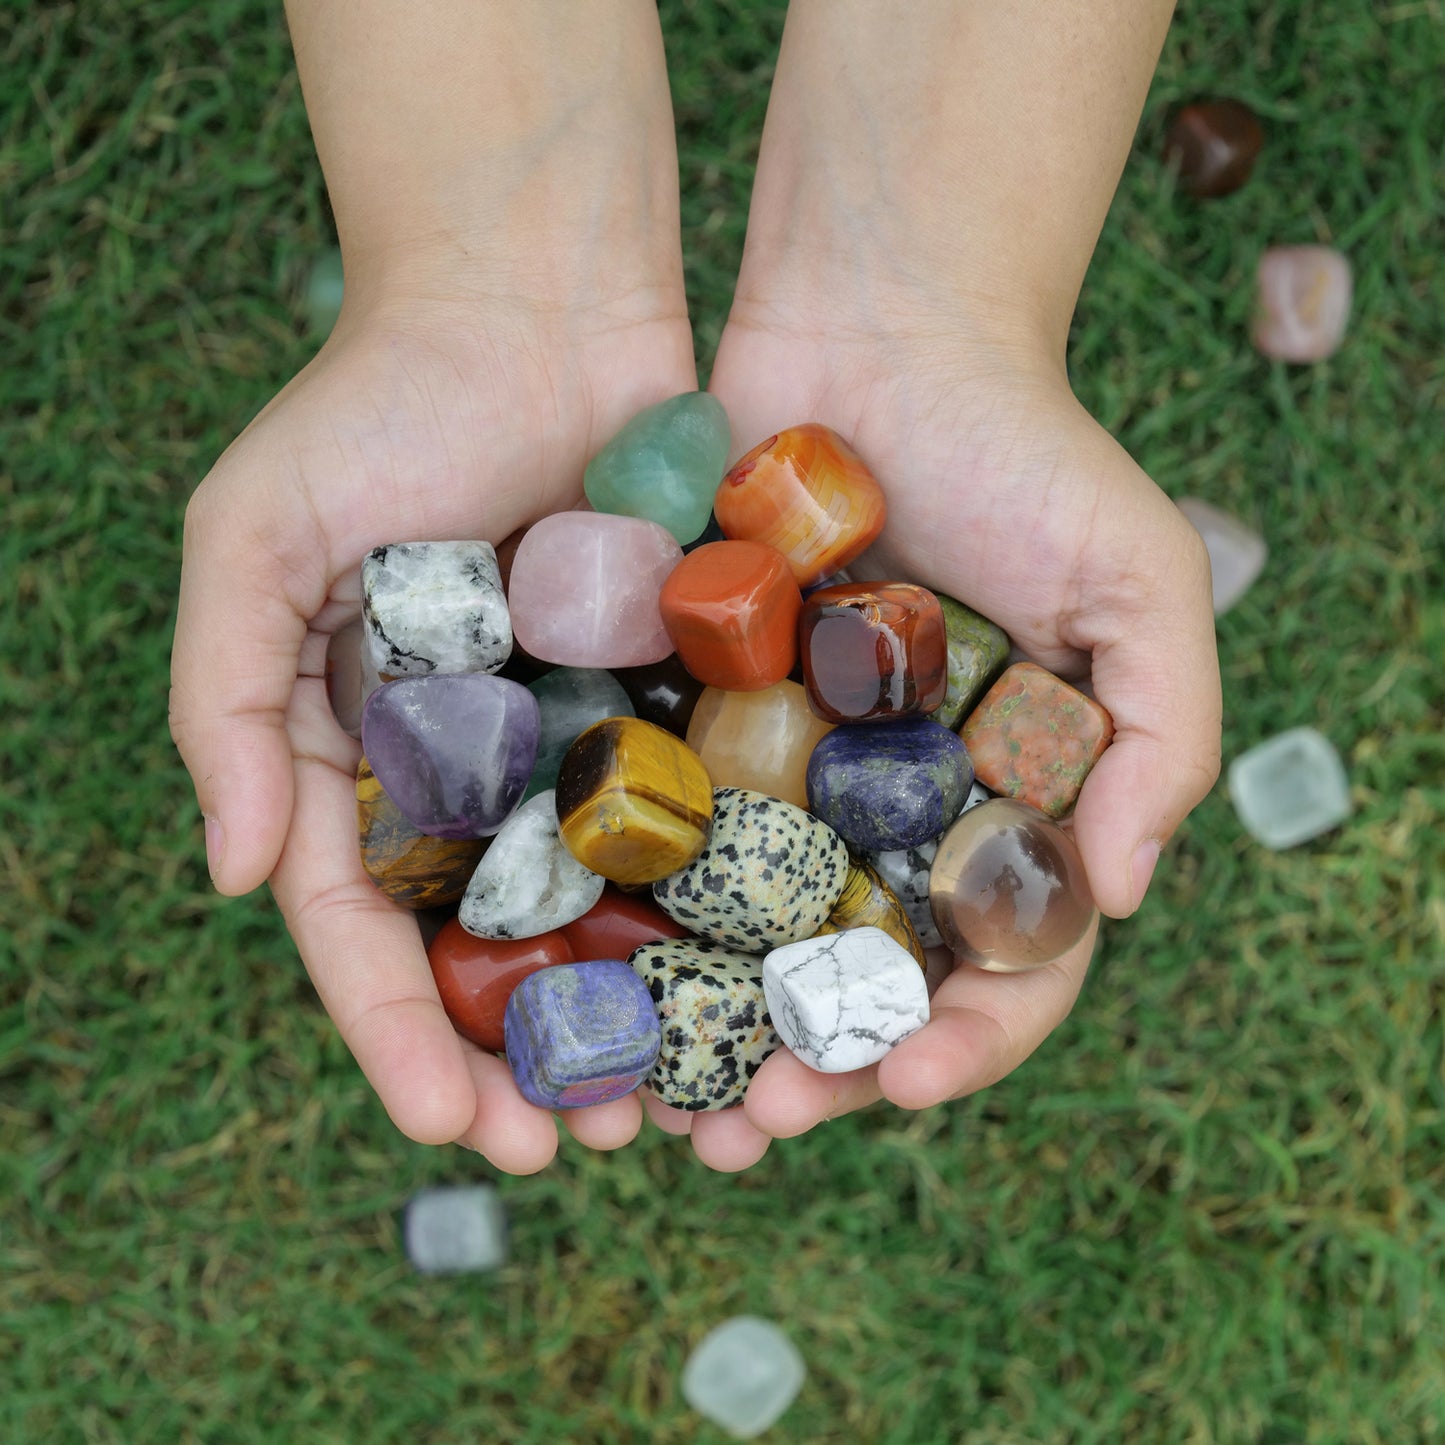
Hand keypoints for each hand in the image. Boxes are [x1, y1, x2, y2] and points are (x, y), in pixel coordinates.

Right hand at [171, 283, 697, 1172]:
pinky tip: (760, 980)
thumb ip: (223, 703)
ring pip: (612, 911)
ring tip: (682, 1110)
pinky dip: (722, 901)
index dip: (401, 1035)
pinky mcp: (679, 694)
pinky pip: (703, 815)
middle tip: (586, 1150)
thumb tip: (230, 877)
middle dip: (532, 1057)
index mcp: (363, 758)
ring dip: (640, 1014)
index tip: (454, 1128)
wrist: (531, 297)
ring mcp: (584, 739)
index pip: (367, 929)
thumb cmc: (377, 405)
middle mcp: (477, 768)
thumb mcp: (251, 539)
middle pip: (498, 948)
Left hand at [655, 297, 1220, 1168]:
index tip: (896, 1081)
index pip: (994, 962)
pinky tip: (580, 969)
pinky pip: (654, 825)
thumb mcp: (1138, 580)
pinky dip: (623, 905)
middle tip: (746, 1128)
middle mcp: (885, 806)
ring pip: (738, 932)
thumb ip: (1162, 734)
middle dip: (807, 1065)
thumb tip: (1115, 893)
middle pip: (850, 977)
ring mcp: (783, 766)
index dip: (959, 1040)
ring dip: (700, 1027)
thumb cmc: (1027, 448)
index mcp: (994, 805)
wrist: (879, 324)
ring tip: (652, 1098)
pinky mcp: (690, 712)